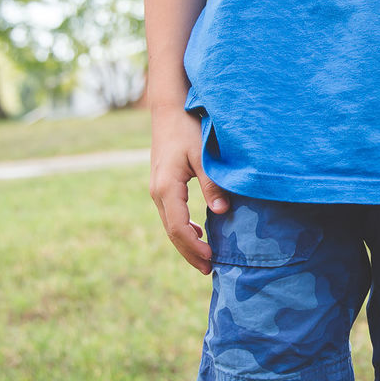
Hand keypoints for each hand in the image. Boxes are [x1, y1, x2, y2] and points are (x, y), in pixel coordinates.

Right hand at [149, 107, 231, 274]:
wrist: (168, 110)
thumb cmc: (187, 129)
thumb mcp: (203, 155)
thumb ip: (212, 183)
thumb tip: (222, 211)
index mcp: (166, 188)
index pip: (178, 228)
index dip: (193, 247)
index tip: (211, 260)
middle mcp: (157, 192)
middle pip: (172, 232)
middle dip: (189, 252)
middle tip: (208, 270)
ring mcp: (157, 189)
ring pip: (170, 225)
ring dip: (186, 243)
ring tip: (204, 259)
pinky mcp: (162, 185)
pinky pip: (170, 214)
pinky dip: (183, 228)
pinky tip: (199, 233)